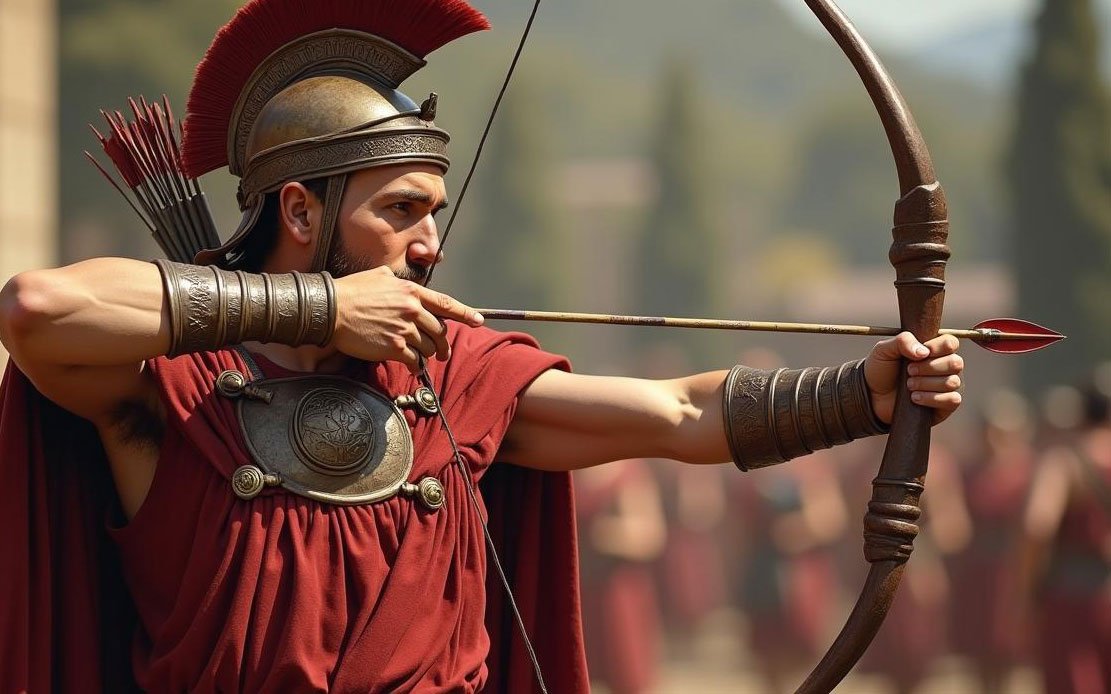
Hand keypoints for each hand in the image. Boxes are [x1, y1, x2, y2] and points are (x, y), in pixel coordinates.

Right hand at [332, 266, 483, 372]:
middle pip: (439, 331)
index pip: (446, 304)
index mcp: (411, 292)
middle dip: (443, 344)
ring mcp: (404, 329)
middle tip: (442, 352)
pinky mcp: (394, 347)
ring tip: (423, 360)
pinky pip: (414, 360)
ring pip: (428, 347)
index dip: (465, 313)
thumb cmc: (351, 291)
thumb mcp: (379, 276)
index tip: (478, 320)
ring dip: (428, 355)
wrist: (331, 309)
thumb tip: (404, 286)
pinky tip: (414, 368)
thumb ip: (397, 282)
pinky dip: (416, 366)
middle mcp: (412, 310)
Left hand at [864, 332, 962, 424]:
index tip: (918, 354)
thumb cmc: (882, 369)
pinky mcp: (946, 405)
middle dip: (929, 367)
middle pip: (955, 363)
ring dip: (926, 383)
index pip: (951, 343)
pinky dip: (932, 398)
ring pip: (952, 382)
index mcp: (935, 349)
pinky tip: (915, 398)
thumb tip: (923, 352)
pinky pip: (953, 400)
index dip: (936, 347)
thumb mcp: (884, 350)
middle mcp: (946, 366)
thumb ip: (902, 341)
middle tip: (909, 371)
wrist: (873, 396)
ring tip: (908, 385)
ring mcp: (948, 386)